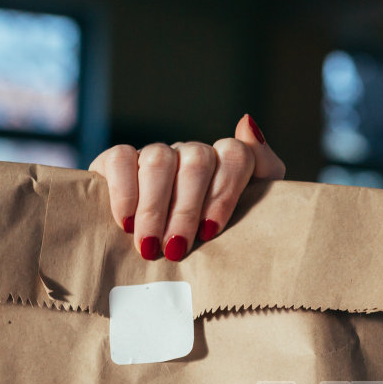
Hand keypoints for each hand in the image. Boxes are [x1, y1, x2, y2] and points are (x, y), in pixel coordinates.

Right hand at [88, 113, 284, 261]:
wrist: (164, 260)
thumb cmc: (216, 242)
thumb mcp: (249, 216)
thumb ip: (264, 170)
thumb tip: (247, 123)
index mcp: (226, 164)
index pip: (235, 156)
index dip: (223, 193)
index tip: (210, 231)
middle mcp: (192, 154)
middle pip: (196, 161)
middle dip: (186, 210)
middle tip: (175, 249)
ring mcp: (157, 155)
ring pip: (159, 160)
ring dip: (154, 208)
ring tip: (150, 246)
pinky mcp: (118, 160)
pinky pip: (120, 159)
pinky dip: (124, 192)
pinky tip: (126, 223)